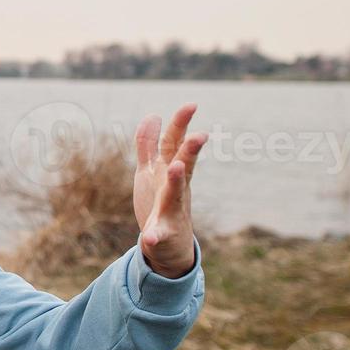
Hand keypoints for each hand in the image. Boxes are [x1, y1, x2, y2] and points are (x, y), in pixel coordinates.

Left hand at [133, 103, 206, 278]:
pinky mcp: (162, 234)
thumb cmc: (160, 202)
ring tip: (176, 167)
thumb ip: (149, 145)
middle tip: (200, 135)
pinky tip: (149, 238)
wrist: (168, 245)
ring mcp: (171, 211)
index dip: (181, 125)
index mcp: (170, 172)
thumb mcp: (152, 170)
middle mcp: (175, 188)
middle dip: (190, 151)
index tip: (191, 105)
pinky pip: (158, 235)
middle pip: (183, 166)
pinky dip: (154, 236)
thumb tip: (153, 116)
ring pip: (175, 195)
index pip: (175, 144)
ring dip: (175, 181)